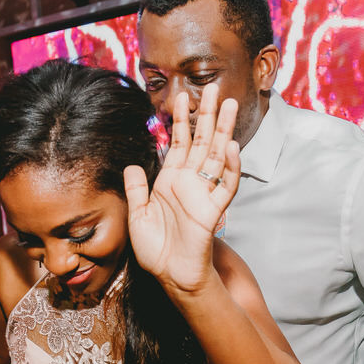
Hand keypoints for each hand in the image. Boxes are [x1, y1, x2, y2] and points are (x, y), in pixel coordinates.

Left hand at [124, 84, 240, 295]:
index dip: (181, 120)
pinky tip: (231, 147)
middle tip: (213, 89)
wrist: (170, 275)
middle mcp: (189, 182)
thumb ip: (136, 189)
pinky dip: (229, 167)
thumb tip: (132, 165)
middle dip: (207, 115)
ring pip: (217, 155)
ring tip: (228, 106)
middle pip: (201, 141)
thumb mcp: (137, 216)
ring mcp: (203, 194)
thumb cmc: (155, 250)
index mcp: (170, 180)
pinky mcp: (213, 210)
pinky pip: (225, 186)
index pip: (178, 143)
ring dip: (223, 131)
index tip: (182, 96)